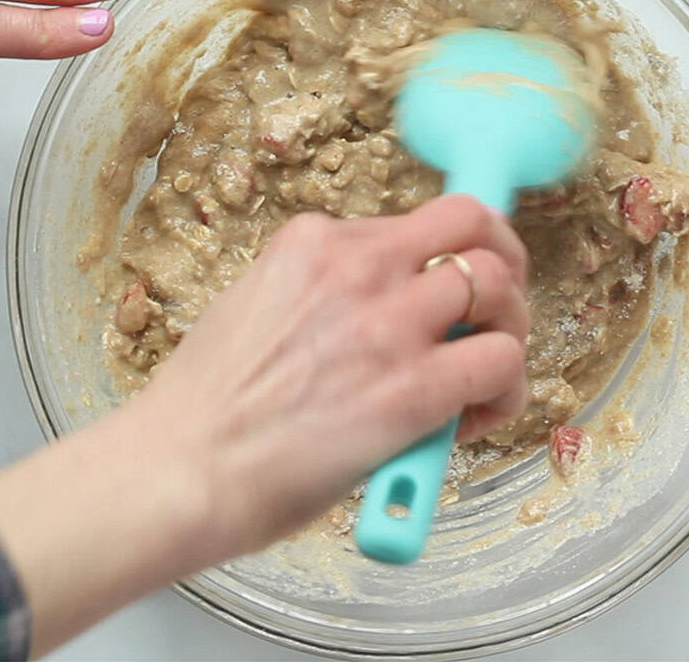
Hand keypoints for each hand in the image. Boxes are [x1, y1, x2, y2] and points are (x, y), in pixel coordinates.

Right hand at [149, 194, 530, 549]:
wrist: (178, 469)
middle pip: (474, 226)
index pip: (421, 219)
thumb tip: (386, 313)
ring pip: (499, 286)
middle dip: (503, 264)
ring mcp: (388, 323)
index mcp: (314, 241)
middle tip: (499, 311)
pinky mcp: (414, 388)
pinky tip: (476, 417)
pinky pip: (501, 361)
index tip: (470, 267)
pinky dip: (507, 389)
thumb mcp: (257, 306)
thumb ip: (325, 294)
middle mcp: (357, 265)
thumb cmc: (206, 408)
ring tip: (489, 371)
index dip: (458, 246)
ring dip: (510, 327)